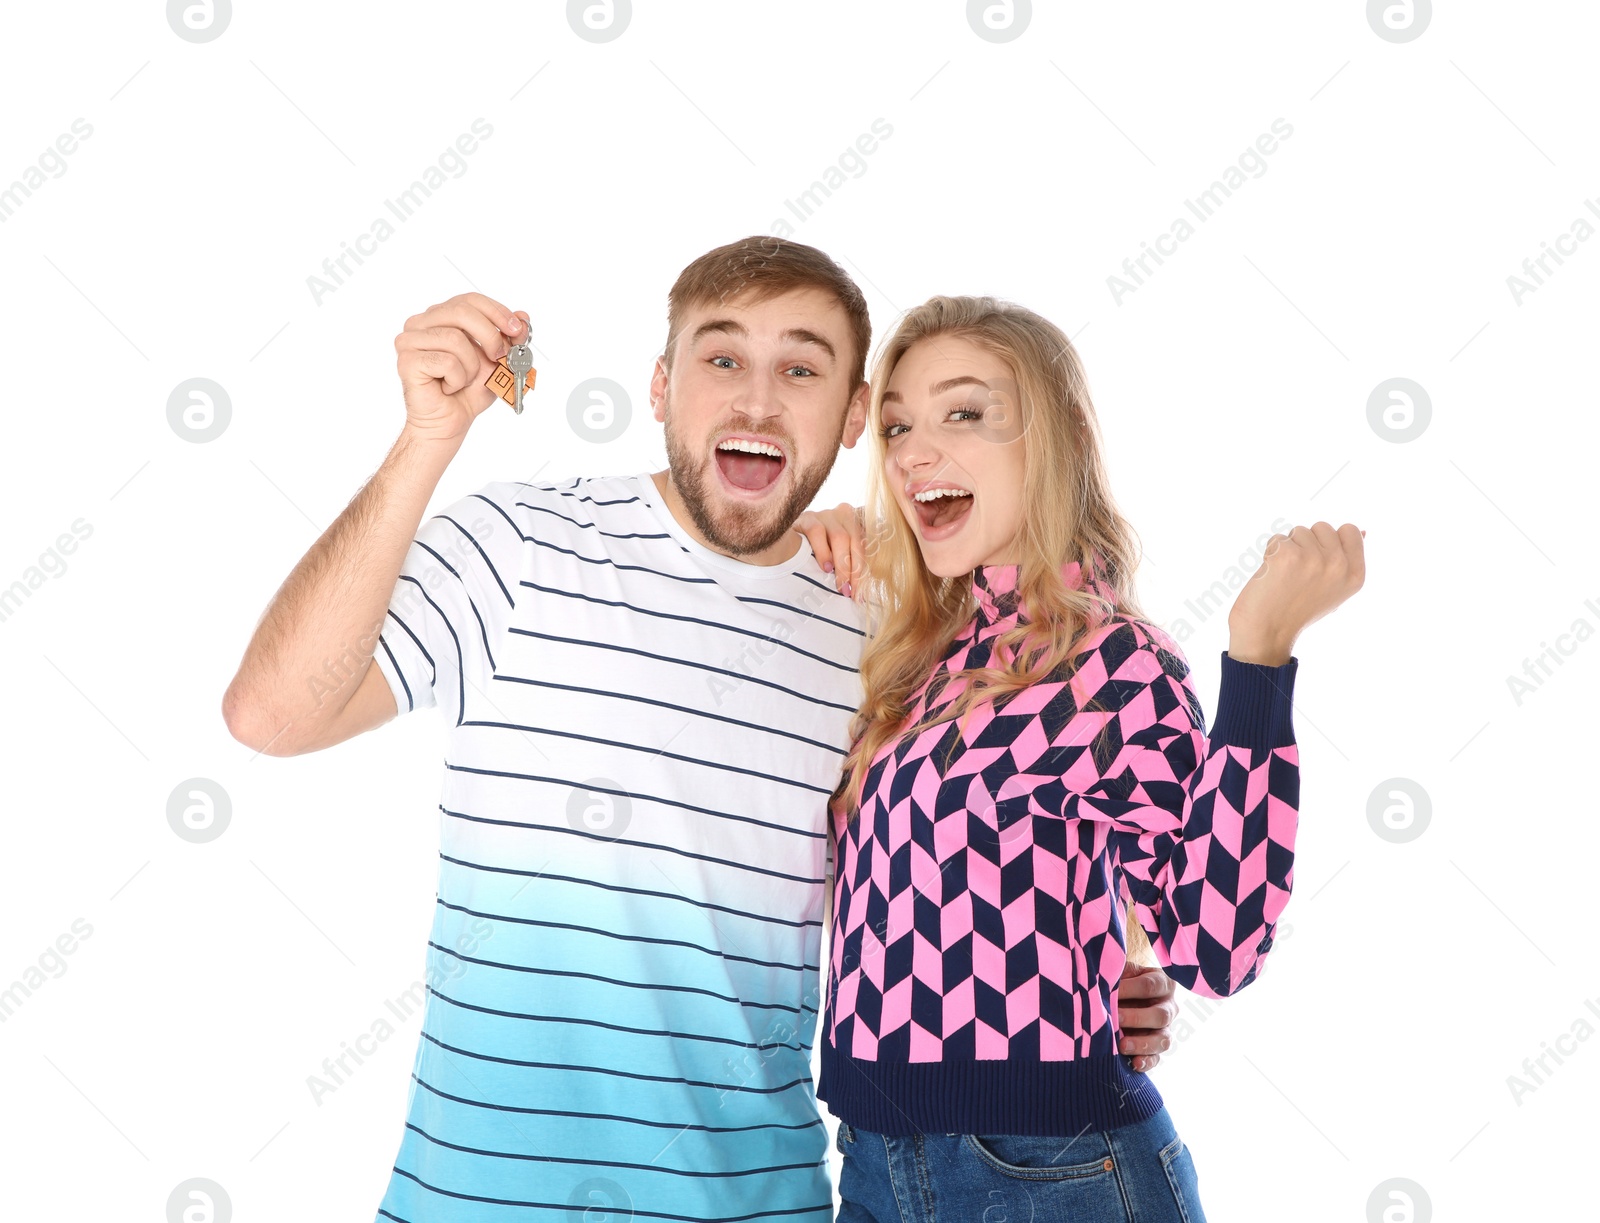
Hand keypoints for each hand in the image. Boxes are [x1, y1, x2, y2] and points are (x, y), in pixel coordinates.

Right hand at [395, 292, 530, 444]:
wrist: (449, 424)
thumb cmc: (468, 392)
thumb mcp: (497, 361)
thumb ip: (509, 338)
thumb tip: (523, 316)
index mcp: (439, 317)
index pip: (469, 299)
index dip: (497, 311)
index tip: (517, 329)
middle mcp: (420, 323)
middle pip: (462, 311)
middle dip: (490, 335)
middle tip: (499, 357)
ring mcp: (409, 341)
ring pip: (455, 338)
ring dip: (472, 366)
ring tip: (464, 380)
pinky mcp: (407, 361)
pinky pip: (446, 361)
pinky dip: (457, 379)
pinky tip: (449, 388)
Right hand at [793, 502, 865, 598]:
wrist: (785, 542)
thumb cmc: (818, 552)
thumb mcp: (840, 555)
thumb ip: (853, 563)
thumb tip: (863, 590)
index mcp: (857, 523)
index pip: (867, 545)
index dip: (865, 571)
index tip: (861, 595)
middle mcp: (844, 514)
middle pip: (856, 541)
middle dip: (855, 570)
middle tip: (850, 592)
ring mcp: (826, 514)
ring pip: (840, 537)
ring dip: (841, 564)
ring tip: (840, 584)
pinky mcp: (807, 517)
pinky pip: (817, 532)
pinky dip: (823, 552)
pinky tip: (825, 567)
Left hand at [1116, 962, 1177, 1072]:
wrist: (1121, 997)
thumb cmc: (1120, 980)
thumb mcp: (1120, 971)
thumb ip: (1115, 973)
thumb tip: (1102, 980)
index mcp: (1162, 983)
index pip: (1150, 986)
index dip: (1131, 989)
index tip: (1112, 991)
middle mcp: (1169, 1007)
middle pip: (1160, 1015)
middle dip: (1137, 1017)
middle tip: (1116, 1018)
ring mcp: (1165, 1029)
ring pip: (1163, 1040)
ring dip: (1142, 1043)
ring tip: (1122, 1045)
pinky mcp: (1156, 1048)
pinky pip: (1157, 1058)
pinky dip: (1146, 1062)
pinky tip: (1134, 1063)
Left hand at [1228, 522, 1365, 663]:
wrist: (1267, 633)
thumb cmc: (1297, 611)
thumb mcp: (1335, 590)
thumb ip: (1347, 561)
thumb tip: (1363, 531)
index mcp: (1356, 575)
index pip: (1351, 531)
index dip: (1329, 540)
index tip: (1317, 561)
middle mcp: (1339, 565)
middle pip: (1323, 527)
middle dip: (1307, 543)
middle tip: (1299, 573)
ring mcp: (1314, 559)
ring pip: (1299, 531)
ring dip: (1288, 549)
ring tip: (1285, 577)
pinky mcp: (1287, 555)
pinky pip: (1278, 539)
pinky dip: (1270, 553)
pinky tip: (1272, 575)